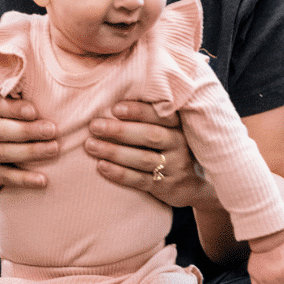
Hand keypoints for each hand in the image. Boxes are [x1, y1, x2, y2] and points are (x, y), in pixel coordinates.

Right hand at [0, 95, 57, 190]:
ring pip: (4, 152)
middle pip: (0, 130)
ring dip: (31, 151)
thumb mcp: (16, 113)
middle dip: (27, 130)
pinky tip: (43, 180)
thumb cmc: (13, 126)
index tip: (34, 111)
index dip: (14, 109)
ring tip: (54, 149)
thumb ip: (29, 104)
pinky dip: (25, 179)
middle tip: (53, 130)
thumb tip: (54, 88)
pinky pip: (6, 177)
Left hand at [84, 101, 202, 207]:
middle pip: (150, 135)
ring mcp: (173, 166)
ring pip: (143, 159)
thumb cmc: (169, 147)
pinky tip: (101, 166)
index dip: (138, 111)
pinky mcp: (164, 186)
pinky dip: (119, 173)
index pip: (159, 114)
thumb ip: (149, 116)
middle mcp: (178, 144)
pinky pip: (140, 180)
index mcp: (177, 125)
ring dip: (114, 152)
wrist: (192, 185)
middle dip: (120, 131)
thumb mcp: (167, 129)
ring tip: (90, 145)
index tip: (115, 108)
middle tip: (95, 126)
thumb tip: (113, 97)